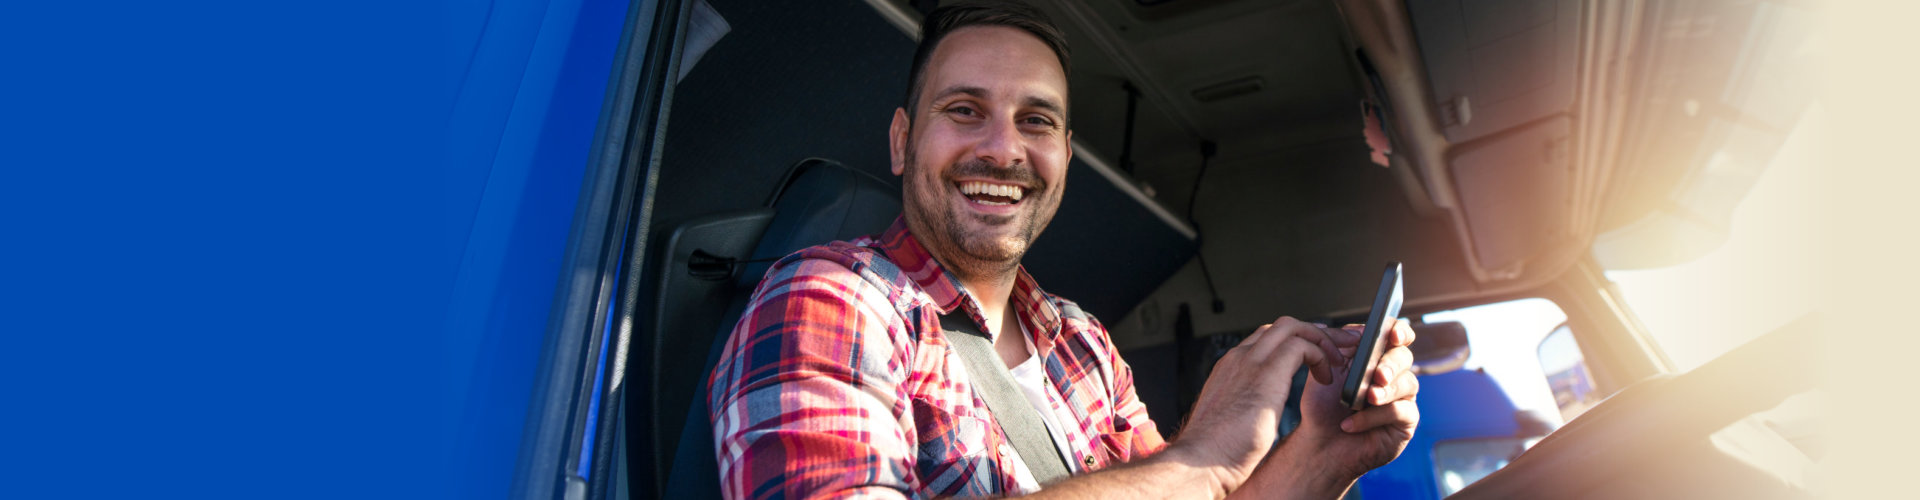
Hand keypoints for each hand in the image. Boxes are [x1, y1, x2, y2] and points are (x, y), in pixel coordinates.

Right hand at [1165, 317, 1344, 493]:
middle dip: (1315, 333)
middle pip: (1282, 326)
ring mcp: (1250, 361)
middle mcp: (1238, 358)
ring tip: (1338, 361)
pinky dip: (1321, 356)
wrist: (1201, 460)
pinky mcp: (1266, 372)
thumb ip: (1245, 406)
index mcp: (1230, 368)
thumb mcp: (1232, 418)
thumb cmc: (1216, 450)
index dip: (1296, 342)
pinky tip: (1326, 379)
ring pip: (1293, 327)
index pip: (1266, 339)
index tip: (1316, 353)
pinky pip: (1302, 346)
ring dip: (1322, 340)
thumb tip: (1256, 416)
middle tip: (1337, 347)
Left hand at [1287, 319, 1420, 483]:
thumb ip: (1339, 344)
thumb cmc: (1324, 405)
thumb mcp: (1326, 369)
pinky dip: (1373, 417)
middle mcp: (1392, 374)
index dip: (1398, 331)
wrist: (1319, 440)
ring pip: (1407, 383)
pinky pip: (1400, 411)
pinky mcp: (1406, 421)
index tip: (1393, 335)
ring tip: (1365, 399)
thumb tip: (1357, 330)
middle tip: (1378, 375)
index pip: (1395, 335)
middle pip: (1404, 357)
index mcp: (1374, 355)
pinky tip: (1351, 422)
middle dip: (1391, 364)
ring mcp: (1401, 397)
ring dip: (1384, 391)